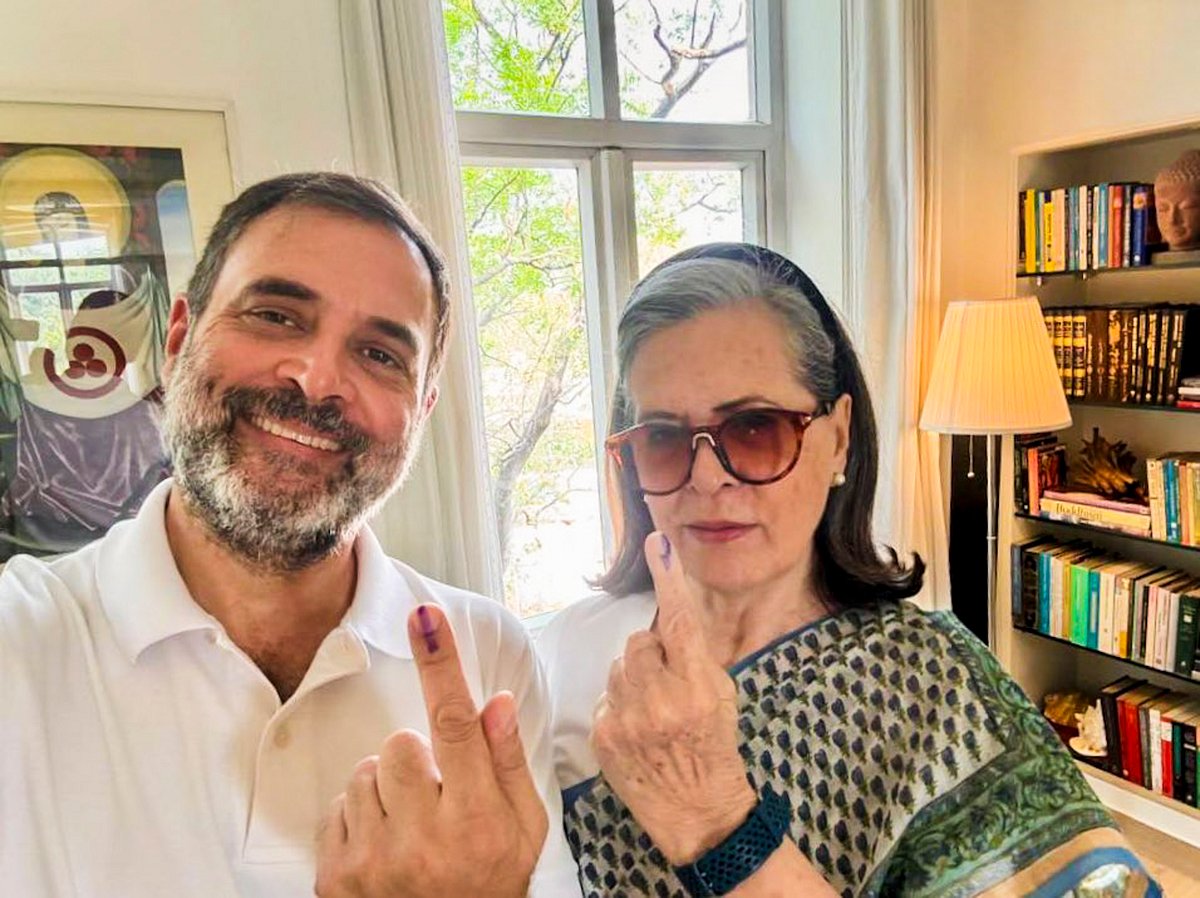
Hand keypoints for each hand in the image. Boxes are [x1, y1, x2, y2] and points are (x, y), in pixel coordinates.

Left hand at [314, 605, 547, 897]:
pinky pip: (337, 808)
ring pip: (365, 772)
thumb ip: (507, 764)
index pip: (456, 725)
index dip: (441, 665)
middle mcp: (424, 838)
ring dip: (385, 789)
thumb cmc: (490, 885)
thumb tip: (496, 703)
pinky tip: (385, 847)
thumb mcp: (524, 830)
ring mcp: (375, 860)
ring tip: (410, 826)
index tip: (426, 619)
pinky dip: (359, 819)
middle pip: (400, 743)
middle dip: (416, 758)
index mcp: (477, 820)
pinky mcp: (337, 876)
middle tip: (435, 794)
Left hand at [591, 531, 756, 864]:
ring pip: (618, 666)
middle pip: (639, 641)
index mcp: (698, 685)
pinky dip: (619, 707)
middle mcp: (661, 700)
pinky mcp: (603, 737)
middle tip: (668, 685)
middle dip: (651, 655)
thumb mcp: (721, 696)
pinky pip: (604, 697)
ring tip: (652, 712)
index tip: (659, 543)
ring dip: (633, 680)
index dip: (668, 577)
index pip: (679, 620)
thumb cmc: (715, 749)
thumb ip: (694, 657)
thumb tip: (667, 617)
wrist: (700, 814)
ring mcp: (627, 720)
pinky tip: (637, 732)